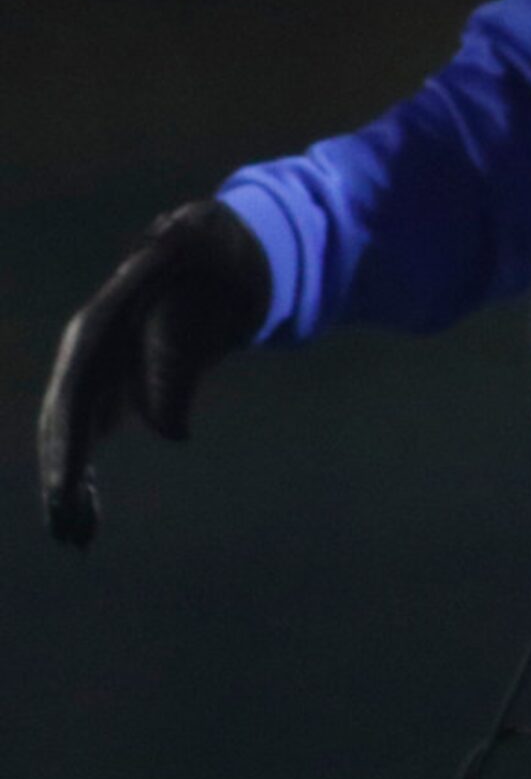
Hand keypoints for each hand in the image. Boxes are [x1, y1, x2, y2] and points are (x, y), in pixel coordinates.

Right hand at [37, 200, 272, 546]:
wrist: (221, 251)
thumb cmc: (215, 246)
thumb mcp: (210, 238)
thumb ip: (193, 243)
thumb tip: (174, 241)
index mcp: (103, 322)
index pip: (75, 389)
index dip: (66, 440)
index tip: (64, 488)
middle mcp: (88, 351)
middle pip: (63, 421)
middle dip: (61, 476)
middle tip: (68, 532)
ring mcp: (96, 371)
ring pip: (70, 439)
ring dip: (68, 489)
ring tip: (75, 540)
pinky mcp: (112, 389)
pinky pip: (88, 441)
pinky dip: (83, 480)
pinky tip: (84, 522)